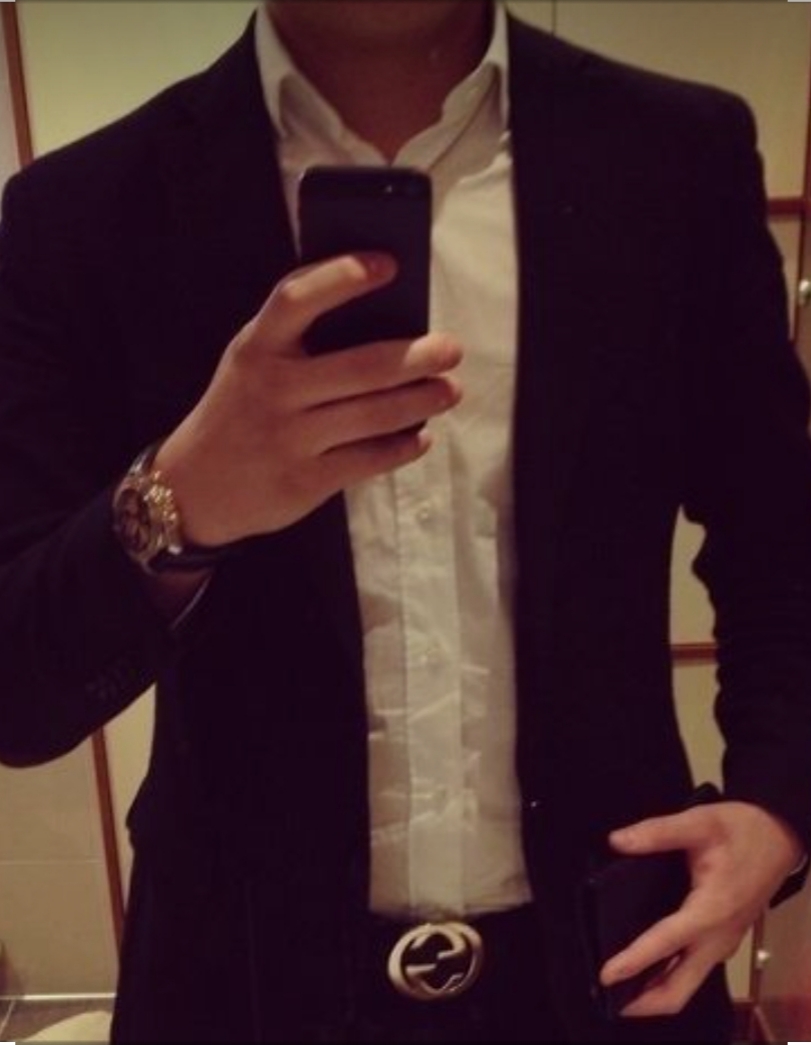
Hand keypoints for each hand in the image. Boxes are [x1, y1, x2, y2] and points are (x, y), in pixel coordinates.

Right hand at [154, 253, 462, 545]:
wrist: (194, 488)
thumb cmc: (240, 410)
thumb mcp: (252, 364)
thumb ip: (298, 341)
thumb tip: (387, 323)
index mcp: (256, 347)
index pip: (296, 298)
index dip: (342, 276)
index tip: (389, 265)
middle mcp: (272, 389)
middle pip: (360, 366)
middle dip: (417, 356)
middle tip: (451, 349)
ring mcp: (289, 438)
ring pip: (374, 416)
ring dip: (422, 401)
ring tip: (450, 391)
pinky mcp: (305, 481)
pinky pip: (369, 460)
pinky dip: (403, 447)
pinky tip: (420, 437)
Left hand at [599, 799, 802, 1016]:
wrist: (781, 837)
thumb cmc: (743, 831)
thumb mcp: (700, 822)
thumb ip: (657, 832)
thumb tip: (617, 840)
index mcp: (711, 911)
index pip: (665, 944)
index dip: (634, 962)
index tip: (606, 976)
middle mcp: (718, 937)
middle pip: (679, 988)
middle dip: (645, 1002)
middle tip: (608, 998)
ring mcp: (723, 943)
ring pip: (687, 984)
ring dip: (655, 993)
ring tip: (619, 988)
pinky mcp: (724, 940)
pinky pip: (693, 970)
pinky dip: (668, 978)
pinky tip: (646, 968)